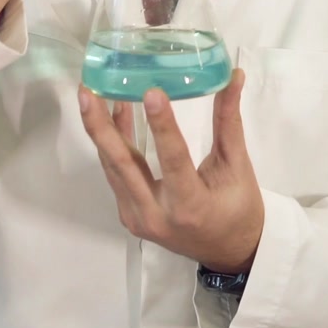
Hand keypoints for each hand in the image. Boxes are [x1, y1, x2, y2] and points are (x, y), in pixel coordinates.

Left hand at [79, 69, 263, 272]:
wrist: (228, 251)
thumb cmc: (239, 208)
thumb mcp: (238, 165)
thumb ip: (229, 120)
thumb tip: (233, 76)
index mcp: (191, 206)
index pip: (173, 160)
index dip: (162, 126)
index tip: (151, 92)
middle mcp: (156, 215)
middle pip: (123, 165)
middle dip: (101, 126)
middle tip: (88, 92)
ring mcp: (137, 217)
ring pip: (113, 167)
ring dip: (102, 129)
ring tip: (94, 93)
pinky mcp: (129, 214)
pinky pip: (116, 174)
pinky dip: (113, 143)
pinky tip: (114, 112)